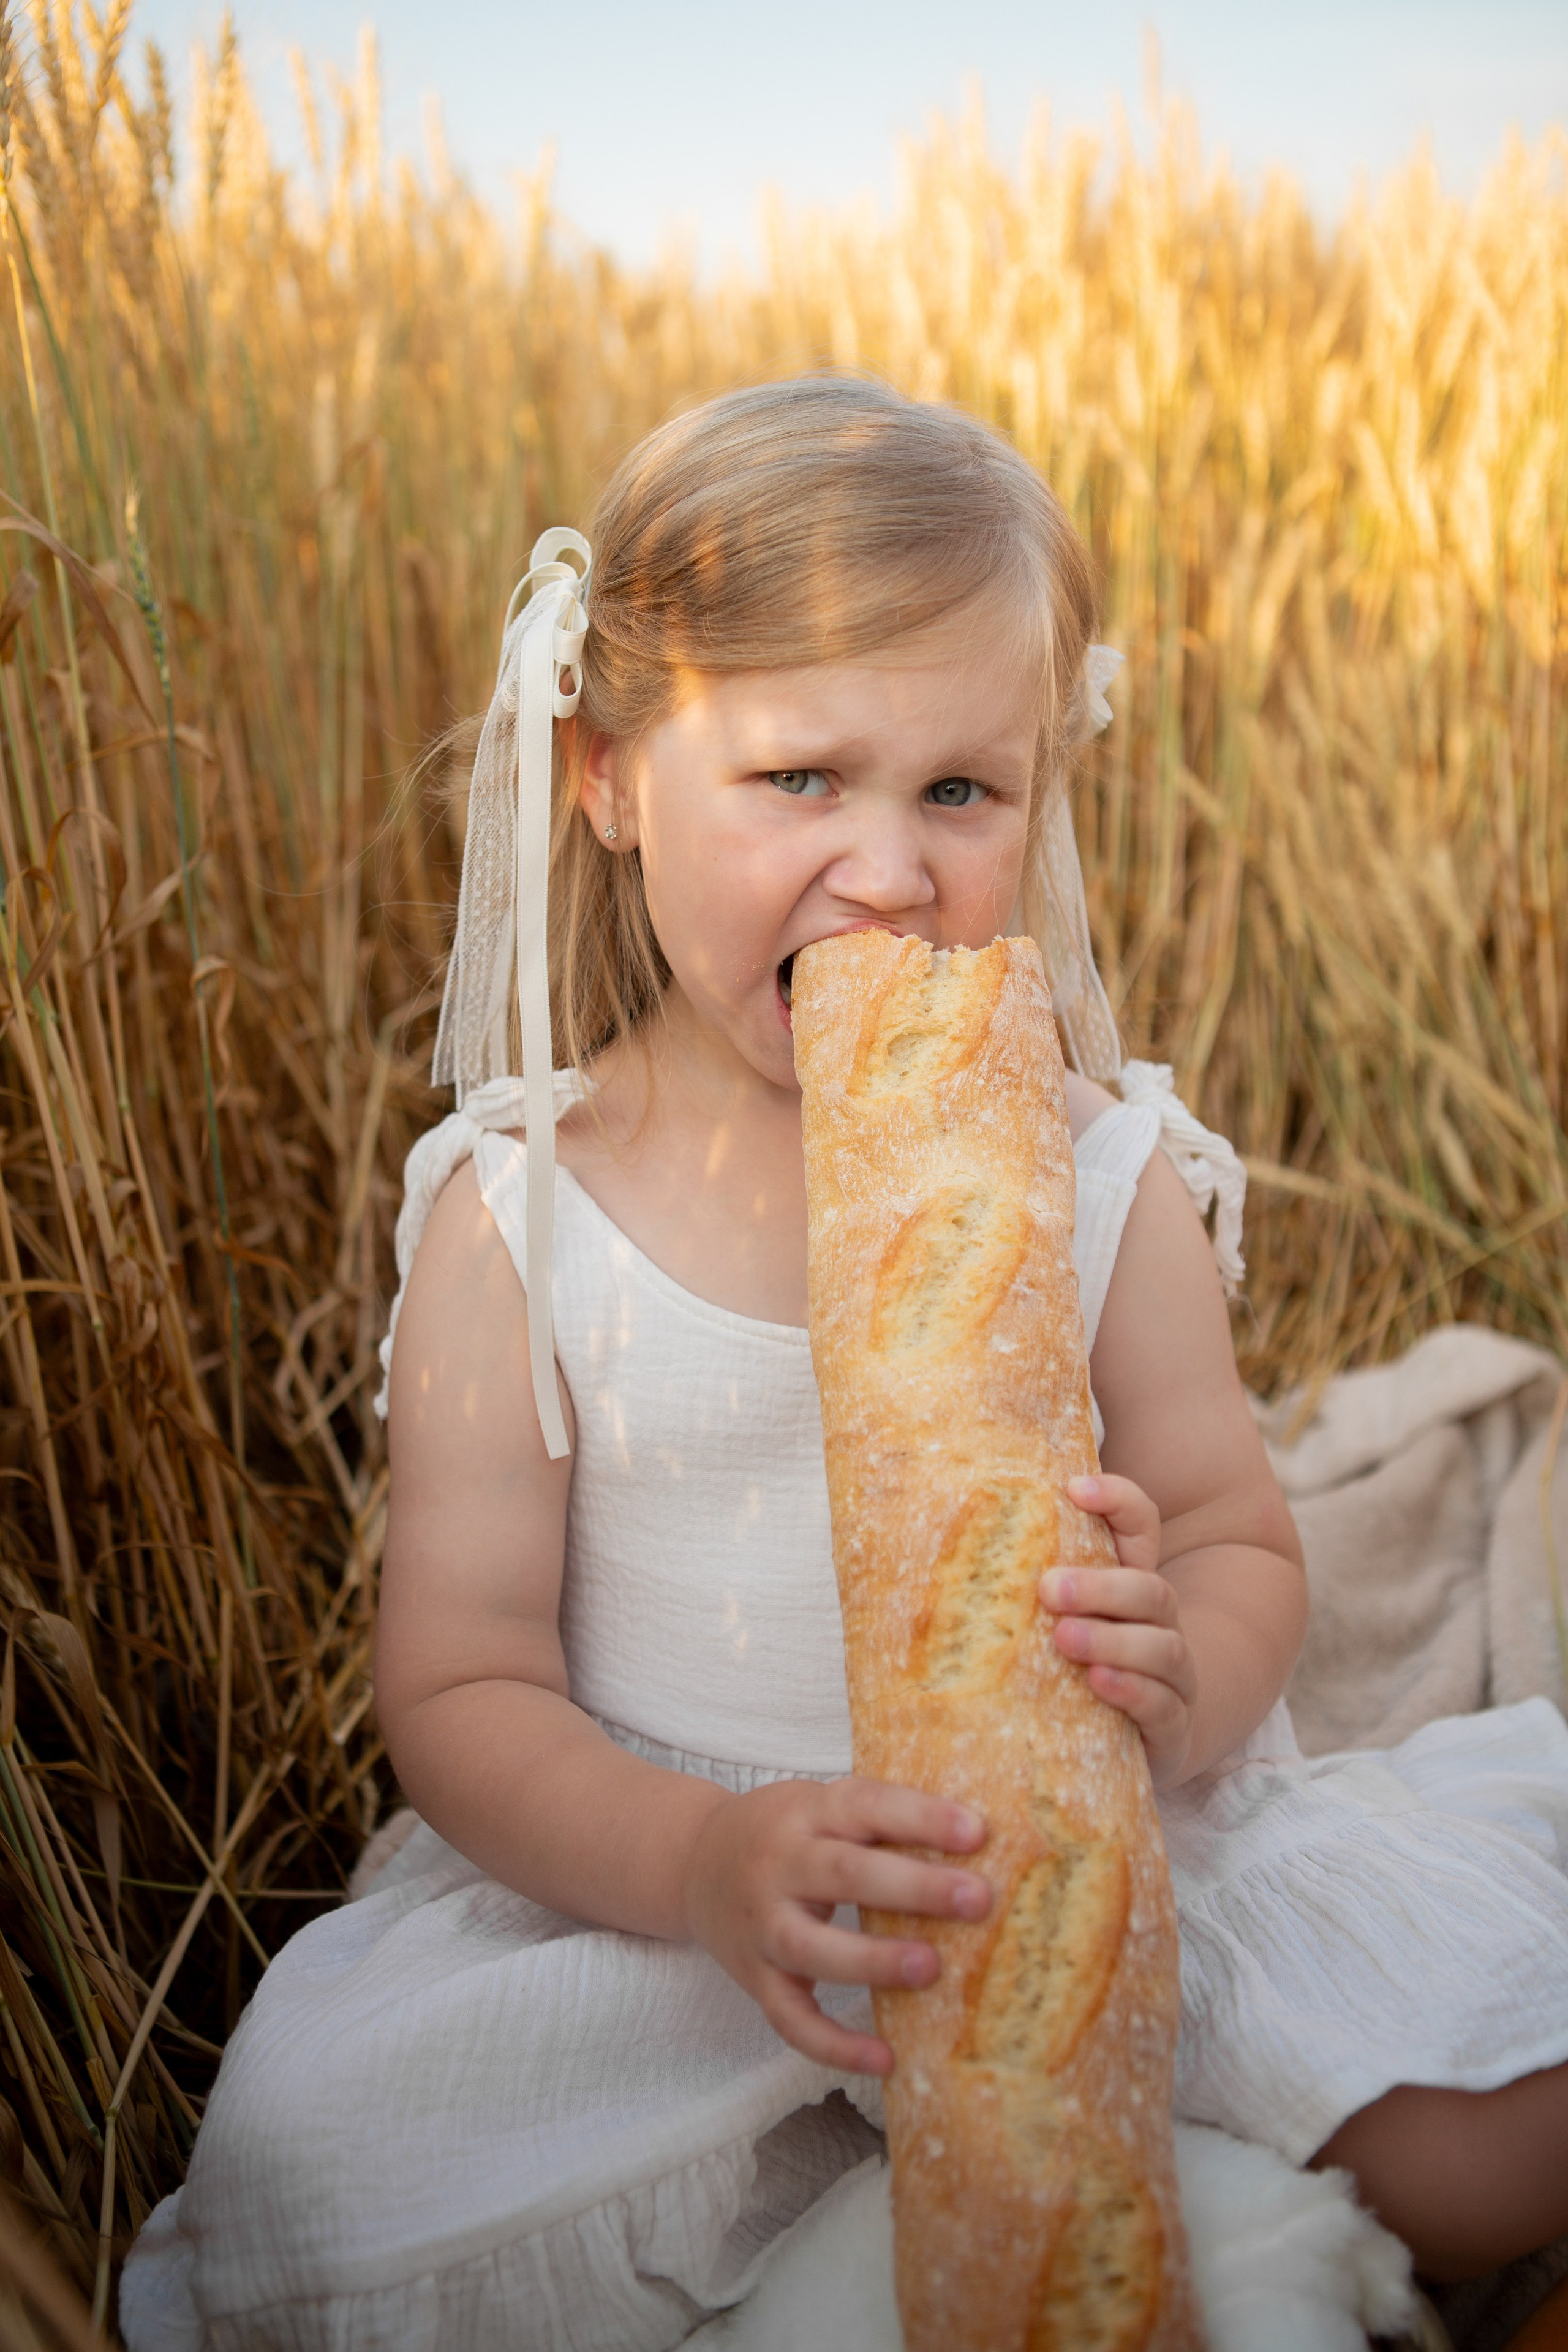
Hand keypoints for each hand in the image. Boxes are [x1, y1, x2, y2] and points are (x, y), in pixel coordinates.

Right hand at [680, 1777, 991, 2074]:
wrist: (693, 1862)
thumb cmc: (786, 1833)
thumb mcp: (822, 1805)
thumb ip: (881, 1821)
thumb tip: (979, 1842)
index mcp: (807, 1812)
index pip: (866, 1806)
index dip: (920, 1817)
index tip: (977, 1832)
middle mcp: (778, 1864)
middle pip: (842, 1873)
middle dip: (912, 1887)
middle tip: (977, 1900)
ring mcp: (761, 1925)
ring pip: (811, 1947)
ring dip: (872, 1960)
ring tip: (931, 1968)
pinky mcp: (753, 1978)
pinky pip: (789, 2018)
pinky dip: (833, 2044)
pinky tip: (884, 2059)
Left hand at [1040, 1473, 1196, 1789]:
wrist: (1121, 1749)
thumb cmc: (1071, 1672)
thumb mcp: (1048, 1621)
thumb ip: (1019, 1583)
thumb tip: (944, 1541)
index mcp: (1129, 1584)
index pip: (1140, 1524)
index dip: (1117, 1500)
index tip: (1073, 1489)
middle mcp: (1159, 1624)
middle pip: (1150, 1589)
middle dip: (1101, 1586)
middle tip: (1048, 1588)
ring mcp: (1173, 1677)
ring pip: (1162, 1647)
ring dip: (1112, 1640)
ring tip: (1064, 1639)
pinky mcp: (1171, 1727)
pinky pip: (1163, 1705)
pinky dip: (1132, 1690)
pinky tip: (1098, 1684)